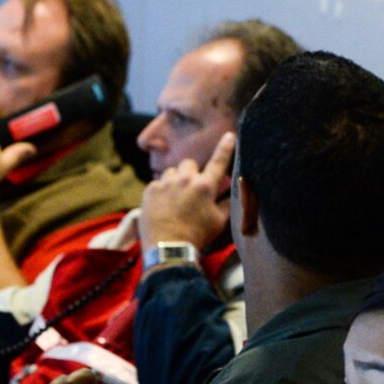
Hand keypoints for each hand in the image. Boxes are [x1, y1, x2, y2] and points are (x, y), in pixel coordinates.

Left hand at [137, 131, 233, 251]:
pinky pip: (158, 183)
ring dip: (175, 180)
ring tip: (175, 198)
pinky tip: (163, 205)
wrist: (168, 248)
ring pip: (172, 172)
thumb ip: (228, 203)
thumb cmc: (197, 236)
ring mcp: (166, 183)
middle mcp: (185, 179)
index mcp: (205, 186)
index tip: (229, 135)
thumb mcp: (219, 222)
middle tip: (191, 189)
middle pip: (189, 164)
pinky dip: (161, 191)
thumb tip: (233, 191)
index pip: (218, 161)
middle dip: (192, 173)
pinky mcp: (150, 190)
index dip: (225, 147)